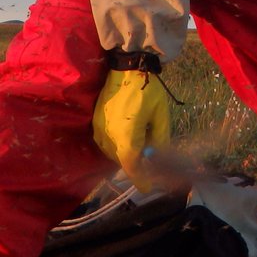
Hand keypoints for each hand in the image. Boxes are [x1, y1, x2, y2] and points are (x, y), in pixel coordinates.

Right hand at [92, 70, 170, 191]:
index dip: (140, 178)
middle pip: (123, 161)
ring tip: (145, 140)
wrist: (126, 69)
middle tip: (154, 163)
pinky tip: (133, 134)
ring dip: (128, 154)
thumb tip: (161, 156)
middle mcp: (107, 135)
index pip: (131, 164)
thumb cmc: (148, 89)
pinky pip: (107, 144)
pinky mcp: (95, 124)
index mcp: (125, 134)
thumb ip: (161, 138)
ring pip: (114, 153)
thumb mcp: (161, 114)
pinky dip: (119, 146)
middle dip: (138, 165)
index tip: (149, 188)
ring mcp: (98, 130)